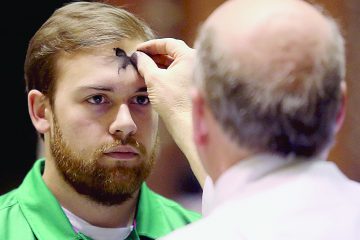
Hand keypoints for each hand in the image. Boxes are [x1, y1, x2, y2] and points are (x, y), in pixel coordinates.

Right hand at [135, 38, 206, 185]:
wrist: (187, 125)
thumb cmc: (173, 102)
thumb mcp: (154, 79)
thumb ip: (144, 64)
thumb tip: (137, 56)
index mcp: (190, 56)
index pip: (169, 43)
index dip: (151, 45)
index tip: (138, 50)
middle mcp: (197, 62)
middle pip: (173, 52)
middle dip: (155, 55)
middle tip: (139, 59)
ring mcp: (197, 74)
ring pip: (176, 64)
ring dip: (160, 65)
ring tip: (144, 69)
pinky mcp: (194, 85)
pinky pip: (179, 73)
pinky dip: (167, 73)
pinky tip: (155, 79)